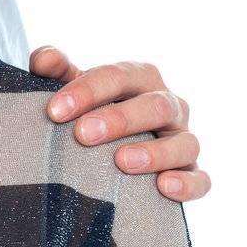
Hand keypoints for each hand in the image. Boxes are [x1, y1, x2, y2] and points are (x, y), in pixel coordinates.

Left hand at [29, 46, 207, 203]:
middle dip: (119, 119)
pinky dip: (187, 183)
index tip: (55, 111)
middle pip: (154, 105)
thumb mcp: (72, 90)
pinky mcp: (189, 172)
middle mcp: (167, 105)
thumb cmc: (89, 112)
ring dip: (155, 152)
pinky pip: (201, 180)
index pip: (118, 77)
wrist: (107, 148)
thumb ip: (55, 71)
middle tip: (83, 134)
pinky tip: (163, 187)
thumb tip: (45, 60)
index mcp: (139, 79)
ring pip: (183, 142)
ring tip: (122, 162)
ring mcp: (182, 139)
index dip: (87, 90)